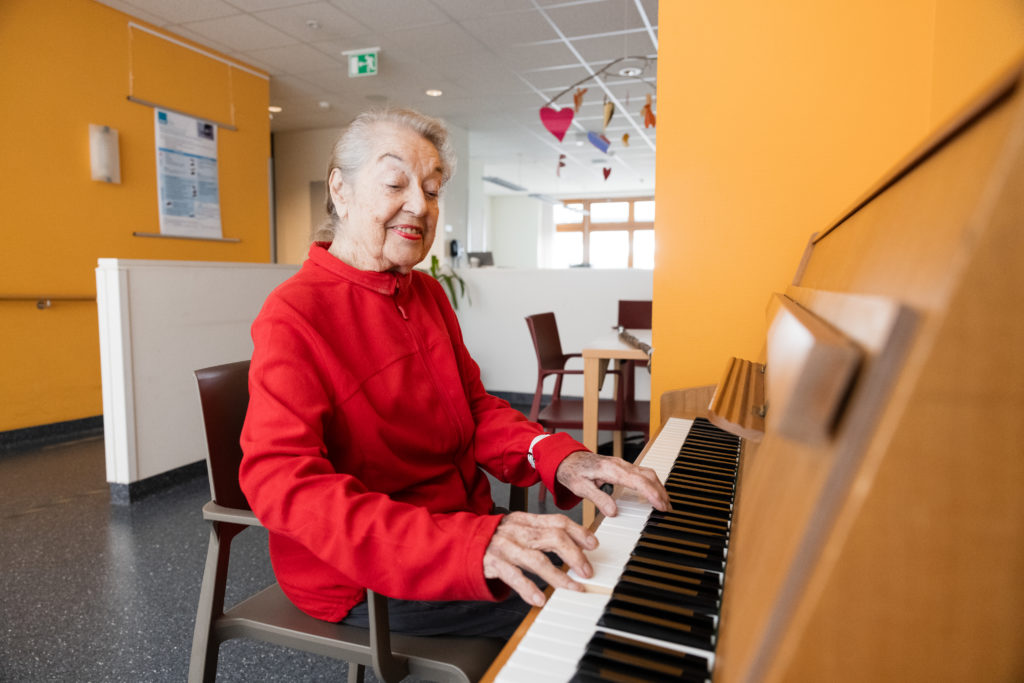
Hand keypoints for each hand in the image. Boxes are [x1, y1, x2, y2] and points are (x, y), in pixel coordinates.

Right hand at [482, 511, 597, 606]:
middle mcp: (517, 531)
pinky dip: (528, 588)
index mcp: (526, 520)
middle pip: (553, 538)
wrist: (458, 543)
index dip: (578, 532)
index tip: (594, 544)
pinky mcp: (492, 563)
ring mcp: (504, 547)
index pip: (558, 521)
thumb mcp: (518, 529)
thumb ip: (541, 533)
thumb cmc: (494, 539)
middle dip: (575, 555)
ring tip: (574, 587)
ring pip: (537, 559)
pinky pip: (514, 576)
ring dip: (559, 576)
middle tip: (587, 571)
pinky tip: (540, 599)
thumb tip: (573, 544)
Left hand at [555, 451, 669, 517]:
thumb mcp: (580, 487)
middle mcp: (619, 464)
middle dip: (660, 492)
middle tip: (668, 509)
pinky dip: (652, 483)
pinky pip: (642, 473)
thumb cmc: (572, 471)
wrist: (566, 458)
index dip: (651, 493)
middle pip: (647, 476)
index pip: (637, 481)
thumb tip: (613, 511)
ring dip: (658, 487)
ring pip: (647, 473)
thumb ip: (598, 498)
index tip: (660, 505)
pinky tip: (655, 493)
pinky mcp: (623, 467)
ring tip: (665, 504)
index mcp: (610, 469)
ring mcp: (622, 464)